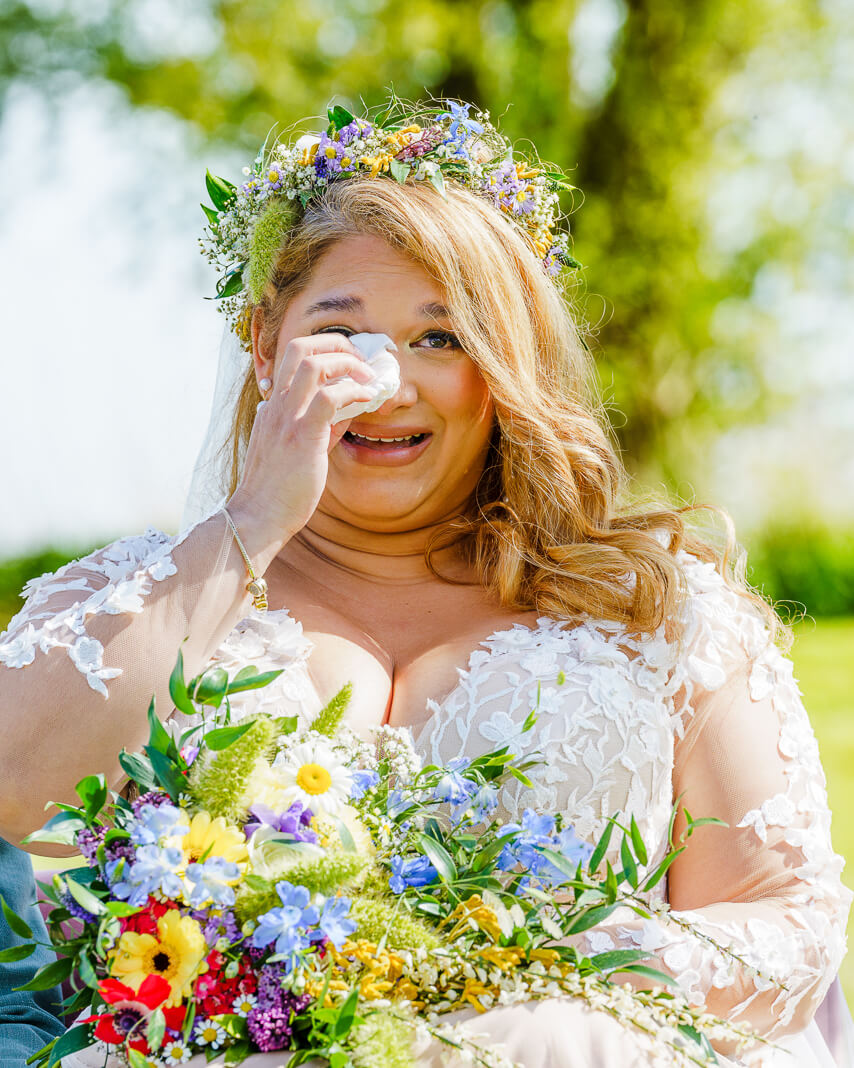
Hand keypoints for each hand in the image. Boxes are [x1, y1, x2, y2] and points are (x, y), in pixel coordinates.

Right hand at [226, 332, 376, 557]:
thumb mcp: (296, 448)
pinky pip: (328, 398)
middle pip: (299, 347)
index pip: (294, 358)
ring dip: (347, 362)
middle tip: (360, 359)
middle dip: (336, 343)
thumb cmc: (278, 490)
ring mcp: (286, 418)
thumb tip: (348, 407)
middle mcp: (277, 405)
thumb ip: (318, 424)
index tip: (350, 362)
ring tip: (368, 376)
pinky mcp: (301, 436)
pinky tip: (368, 398)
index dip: (325, 350)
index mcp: (274, 406)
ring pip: (312, 363)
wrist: (259, 517)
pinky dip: (353, 390)